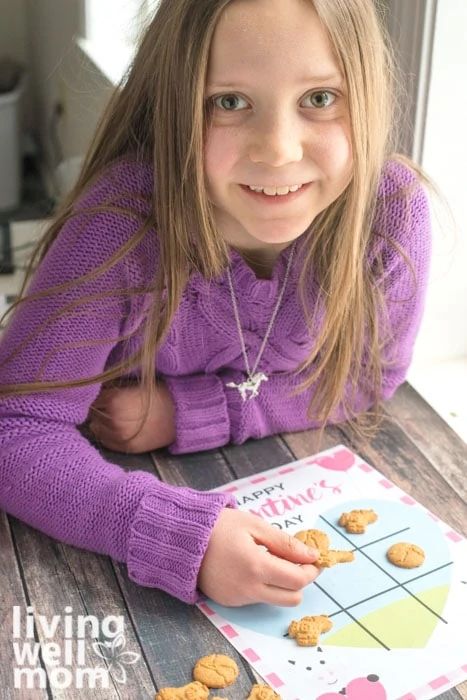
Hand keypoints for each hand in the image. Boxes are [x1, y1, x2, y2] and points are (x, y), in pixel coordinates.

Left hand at [89, 380, 175, 452]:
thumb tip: (94, 387)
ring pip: (96, 428)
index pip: (93, 397)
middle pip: (93, 413)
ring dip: (101, 422)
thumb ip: (112, 387)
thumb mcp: (133, 384)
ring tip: (113, 416)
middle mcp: (113, 421)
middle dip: (99, 408)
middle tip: (109, 404)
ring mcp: (119, 437)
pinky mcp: (126, 448)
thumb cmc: (159, 394)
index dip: (98, 394)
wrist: (180, 415)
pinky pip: (105, 441)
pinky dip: (106, 434)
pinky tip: (116, 427)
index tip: (103, 393)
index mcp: (114, 401)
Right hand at [197, 509, 319, 606]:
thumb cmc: (218, 526)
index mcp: (256, 567)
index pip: (298, 580)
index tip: (314, 558)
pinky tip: (251, 566)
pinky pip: (256, 599)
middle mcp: (248, 589)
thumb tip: (311, 555)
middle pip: (292, 598)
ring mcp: (237, 599)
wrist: (182, 539)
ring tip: (270, 559)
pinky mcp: (228, 602)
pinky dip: (262, 586)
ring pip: (274, 600)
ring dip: (282, 584)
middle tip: (297, 561)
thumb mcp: (254, 525)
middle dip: (300, 581)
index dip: (311, 570)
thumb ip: (285, 543)